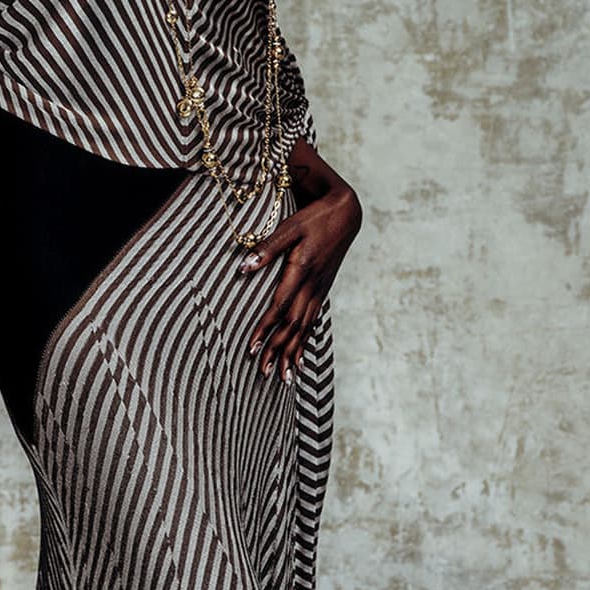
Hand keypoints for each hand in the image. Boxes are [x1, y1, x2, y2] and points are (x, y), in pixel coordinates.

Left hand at [238, 181, 362, 381]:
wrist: (346, 213)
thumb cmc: (314, 217)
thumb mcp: (290, 227)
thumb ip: (267, 248)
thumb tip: (242, 267)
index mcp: (302, 271)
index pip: (280, 307)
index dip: (265, 328)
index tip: (251, 347)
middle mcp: (313, 286)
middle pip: (292, 325)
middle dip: (277, 350)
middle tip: (263, 373)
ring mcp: (320, 290)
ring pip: (304, 328)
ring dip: (292, 352)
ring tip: (282, 377)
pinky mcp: (323, 290)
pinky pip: (313, 322)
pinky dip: (305, 342)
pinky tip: (300, 359)